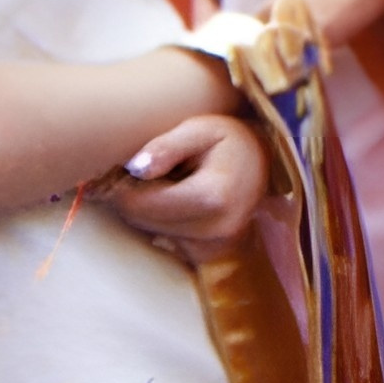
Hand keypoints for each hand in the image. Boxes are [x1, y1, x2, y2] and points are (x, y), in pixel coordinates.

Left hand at [107, 114, 267, 259]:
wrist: (263, 162)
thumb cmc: (229, 140)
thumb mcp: (200, 129)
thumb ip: (166, 146)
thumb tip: (135, 169)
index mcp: (214, 196)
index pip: (144, 204)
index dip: (122, 187)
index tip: (120, 169)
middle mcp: (217, 229)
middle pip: (146, 221)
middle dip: (133, 198)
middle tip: (140, 171)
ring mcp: (216, 246)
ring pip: (153, 232)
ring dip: (147, 210)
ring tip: (164, 181)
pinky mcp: (211, 253)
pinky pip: (168, 240)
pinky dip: (163, 221)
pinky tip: (175, 200)